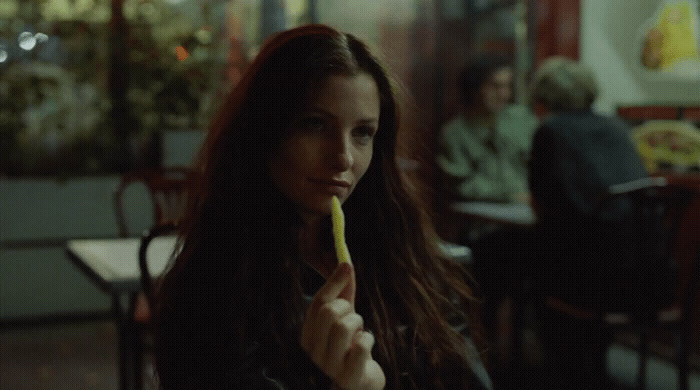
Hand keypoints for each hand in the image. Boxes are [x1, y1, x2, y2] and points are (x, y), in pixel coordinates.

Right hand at [300, 262, 385, 389]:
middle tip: (354, 318)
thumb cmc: (350, 350)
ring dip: (359, 324)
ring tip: (359, 333)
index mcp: (308, 336)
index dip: (334, 282)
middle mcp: (313, 352)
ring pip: (344, 326)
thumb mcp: (344, 320)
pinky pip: (360, 346)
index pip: (318, 303)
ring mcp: (329, 367)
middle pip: (329, 312)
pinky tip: (366, 346)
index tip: (347, 266)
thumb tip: (345, 265)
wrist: (360, 387)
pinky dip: (368, 340)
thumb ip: (343, 296)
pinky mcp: (349, 377)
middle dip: (348, 308)